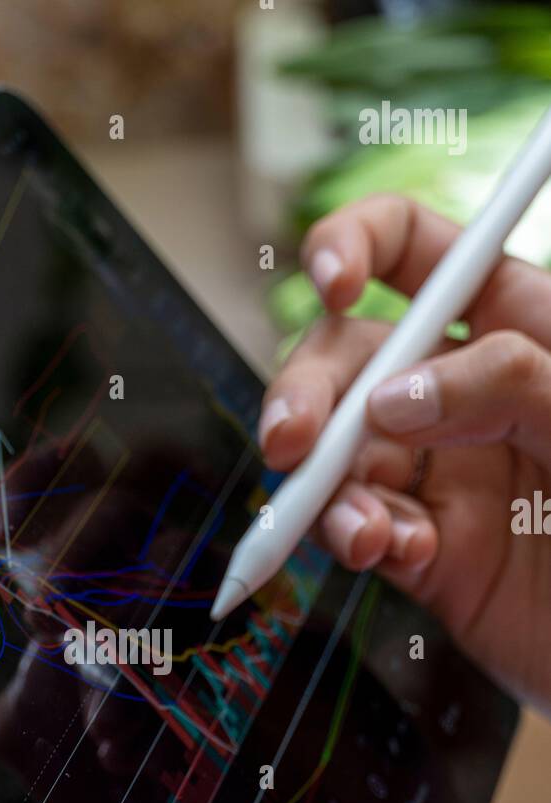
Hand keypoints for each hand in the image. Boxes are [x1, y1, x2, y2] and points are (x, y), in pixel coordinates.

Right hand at [264, 193, 550, 711]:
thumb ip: (505, 383)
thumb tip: (390, 400)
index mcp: (514, 320)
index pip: (408, 248)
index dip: (353, 246)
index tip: (334, 287)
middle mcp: (460, 390)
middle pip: (345, 358)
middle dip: (305, 393)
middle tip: (292, 442)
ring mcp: (438, 470)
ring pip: (334, 454)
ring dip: (323, 488)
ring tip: (363, 532)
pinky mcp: (424, 550)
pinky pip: (359, 529)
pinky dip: (360, 538)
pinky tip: (396, 551)